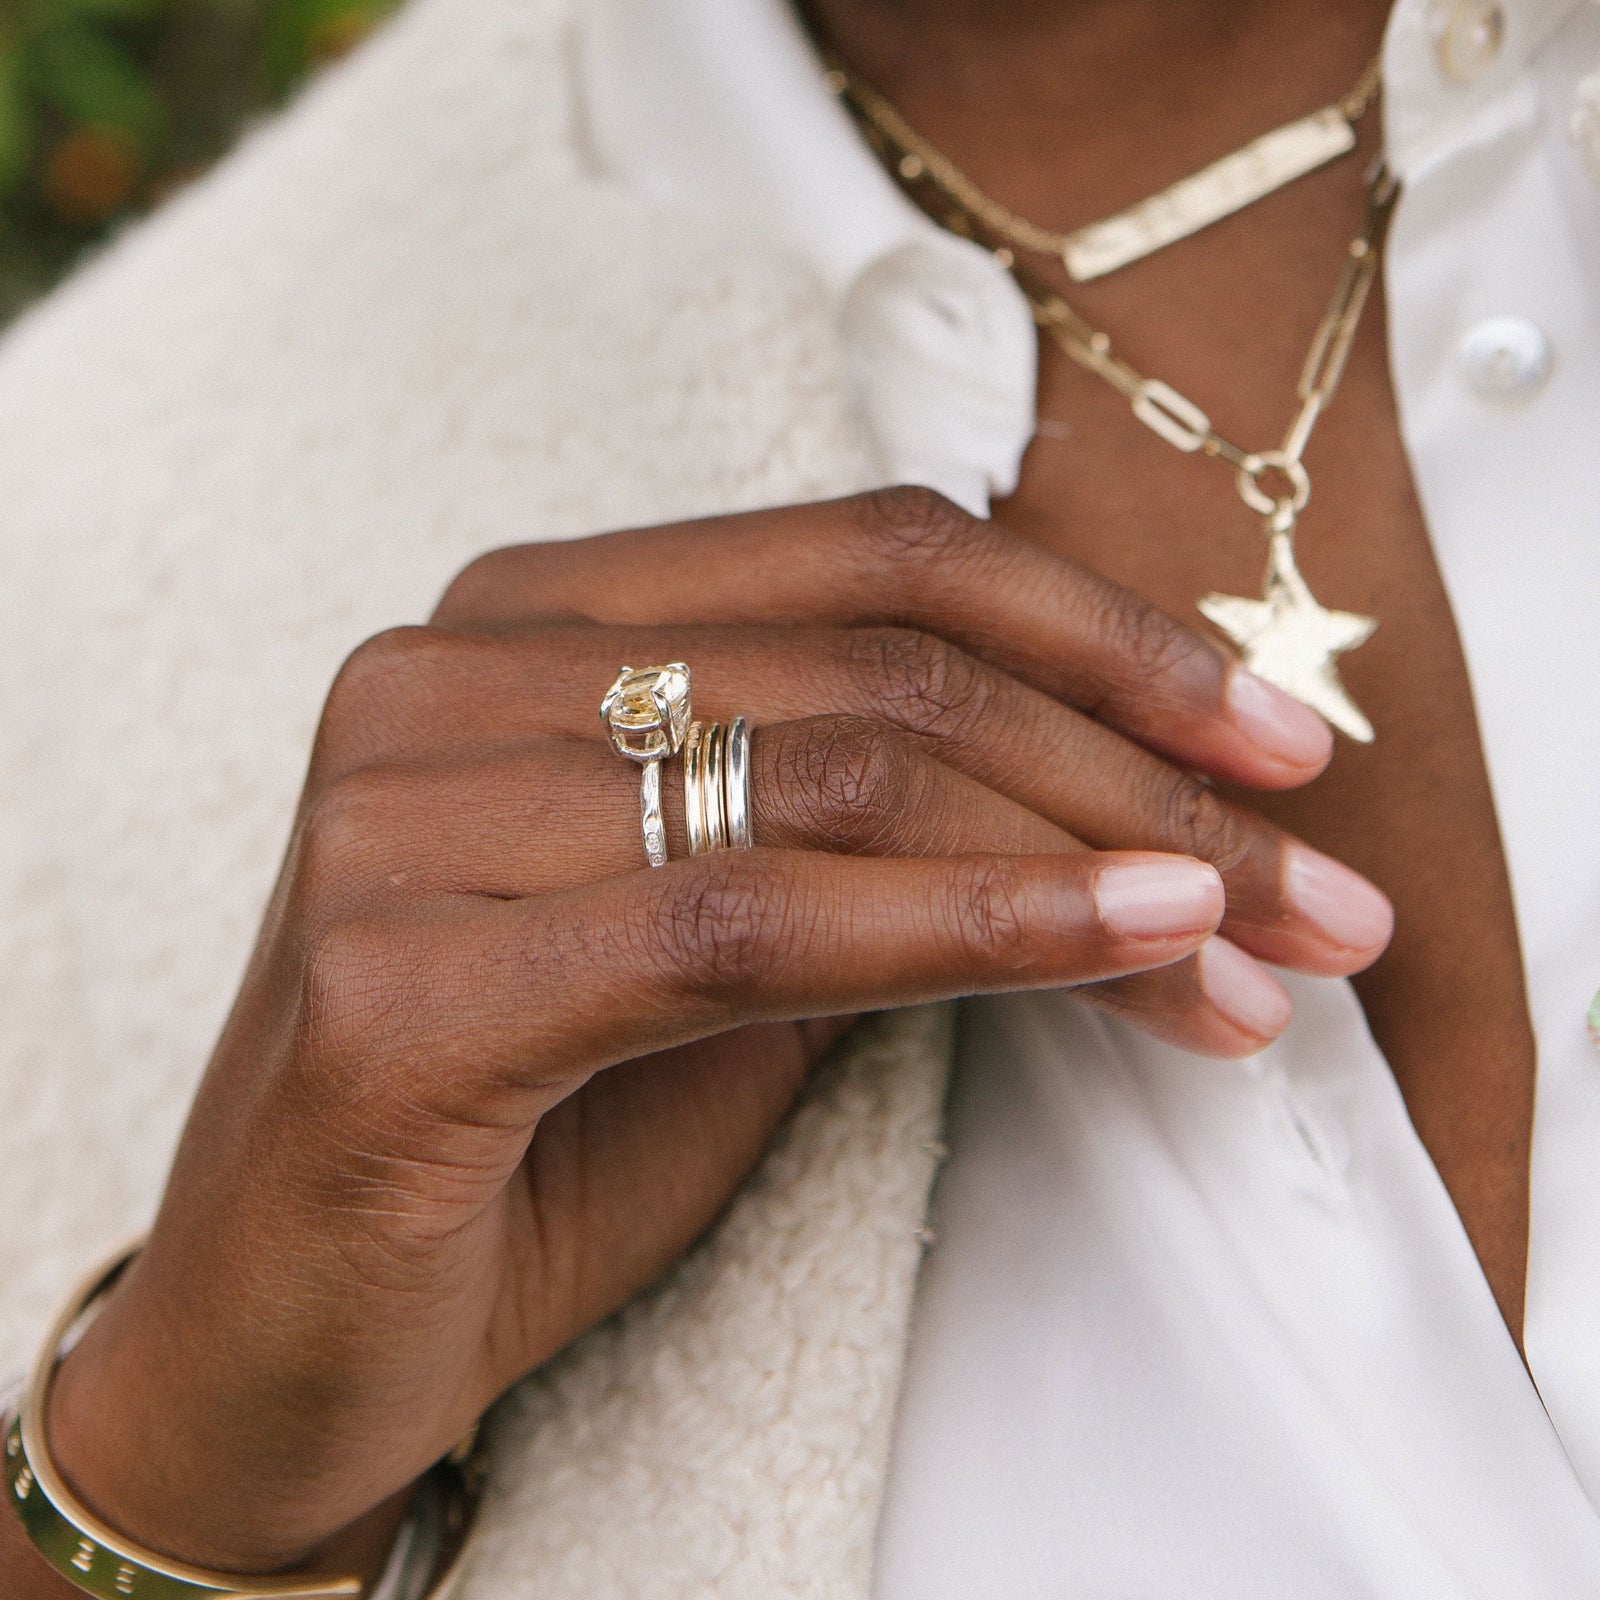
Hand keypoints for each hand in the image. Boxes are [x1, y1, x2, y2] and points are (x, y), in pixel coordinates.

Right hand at [44, 489, 1389, 1580]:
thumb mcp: (731, 956)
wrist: (289, 1332)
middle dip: (1139, 769)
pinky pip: (748, 918)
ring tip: (1254, 952)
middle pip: (881, 661)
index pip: (872, 558)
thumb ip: (876, 845)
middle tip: (1308, 885)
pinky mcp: (400, 979)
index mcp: (526, 621)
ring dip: (1094, 862)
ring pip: (837, 774)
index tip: (1275, 744)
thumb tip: (1141, 813)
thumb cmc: (521, 1139)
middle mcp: (448, 672)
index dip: (1103, 634)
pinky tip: (1130, 945)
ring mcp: (403, 809)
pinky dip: (972, 925)